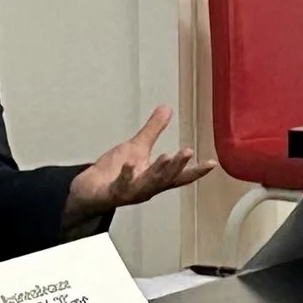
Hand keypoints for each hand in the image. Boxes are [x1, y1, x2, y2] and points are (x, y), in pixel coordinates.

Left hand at [64, 107, 212, 229]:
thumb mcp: (137, 148)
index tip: (212, 164)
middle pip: (166, 178)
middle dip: (177, 165)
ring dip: (159, 171)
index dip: (196, 171)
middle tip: (188, 151)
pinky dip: (127, 175)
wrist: (89, 191)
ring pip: (149, 183)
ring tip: (168, 156)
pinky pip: (121, 185)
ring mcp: (131, 192)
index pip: (180, 176)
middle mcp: (147, 188)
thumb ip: (153, 130)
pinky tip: (129, 164)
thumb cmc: (114, 173)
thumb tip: (167, 109)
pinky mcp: (113, 192)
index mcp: (156, 178)